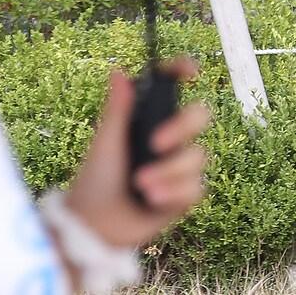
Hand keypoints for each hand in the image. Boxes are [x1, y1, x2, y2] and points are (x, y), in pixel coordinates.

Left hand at [63, 58, 210, 248]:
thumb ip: (117, 109)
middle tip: (156, 143)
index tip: (190, 72)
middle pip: (199, 116)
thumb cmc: (96, 179)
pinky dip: (173, 192)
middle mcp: (170, 138)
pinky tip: (152, 199)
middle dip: (182, 126)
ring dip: (168, 171)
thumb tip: (118, 71)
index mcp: (149, 119)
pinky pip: (196, 186)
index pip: (172, 88)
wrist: (96, 224)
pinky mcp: (185, 194)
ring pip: (198, 155)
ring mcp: (179, 166)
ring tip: (141, 185)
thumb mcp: (106, 142)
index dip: (184, 73)